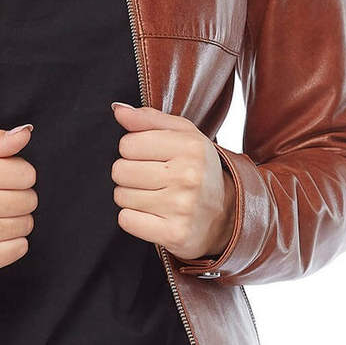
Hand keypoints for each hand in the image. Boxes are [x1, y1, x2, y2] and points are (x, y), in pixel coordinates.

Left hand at [109, 102, 235, 261]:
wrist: (228, 215)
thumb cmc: (198, 169)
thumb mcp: (183, 135)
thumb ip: (148, 119)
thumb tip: (117, 110)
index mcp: (190, 146)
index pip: (127, 144)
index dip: (134, 150)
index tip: (153, 158)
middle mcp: (188, 176)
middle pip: (120, 170)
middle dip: (130, 174)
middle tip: (153, 179)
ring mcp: (182, 207)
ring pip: (121, 196)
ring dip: (131, 197)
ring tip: (155, 196)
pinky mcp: (174, 234)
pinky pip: (126, 220)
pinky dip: (134, 218)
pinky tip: (153, 215)